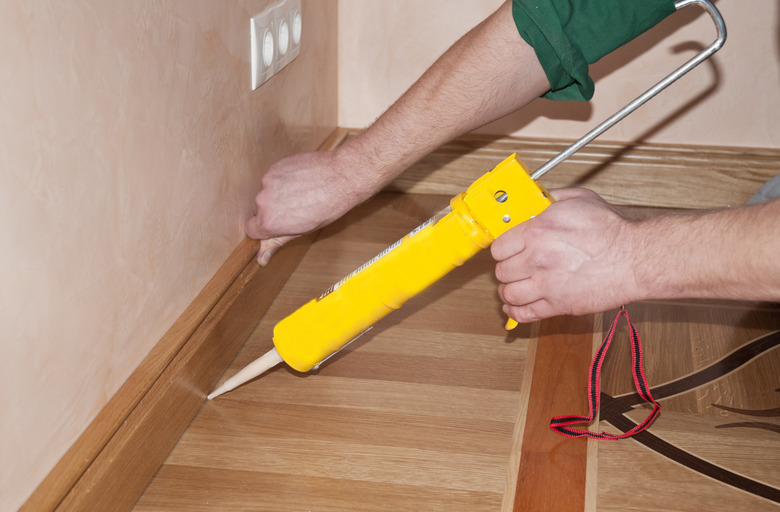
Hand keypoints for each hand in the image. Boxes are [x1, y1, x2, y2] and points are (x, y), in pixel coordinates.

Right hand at [245, 148, 375, 264]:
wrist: (341, 177)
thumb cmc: (327, 207)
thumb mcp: (302, 230)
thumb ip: (277, 242)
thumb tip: (261, 259)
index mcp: (268, 222)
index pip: (251, 230)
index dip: (265, 229)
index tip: (278, 226)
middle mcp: (262, 201)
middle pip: (258, 210)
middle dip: (273, 210)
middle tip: (296, 209)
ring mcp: (267, 181)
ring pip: (266, 192)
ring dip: (278, 194)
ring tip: (301, 194)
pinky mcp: (275, 166)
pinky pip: (274, 177)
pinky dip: (283, 179)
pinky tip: (301, 181)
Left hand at [491, 188, 638, 321]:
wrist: (635, 258)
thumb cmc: (612, 230)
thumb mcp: (579, 199)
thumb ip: (551, 198)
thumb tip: (535, 199)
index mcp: (537, 232)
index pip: (498, 247)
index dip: (503, 248)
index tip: (507, 250)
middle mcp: (537, 259)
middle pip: (501, 271)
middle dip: (506, 269)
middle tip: (514, 267)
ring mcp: (546, 284)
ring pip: (508, 294)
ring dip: (509, 291)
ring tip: (516, 286)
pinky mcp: (558, 305)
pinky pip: (524, 314)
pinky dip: (515, 311)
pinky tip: (516, 306)